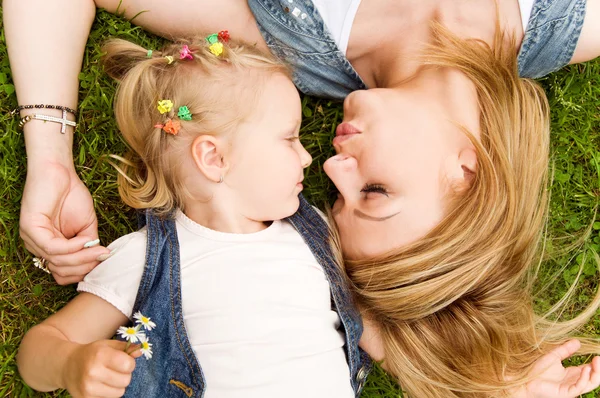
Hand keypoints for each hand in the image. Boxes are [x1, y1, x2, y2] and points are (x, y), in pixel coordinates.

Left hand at [20, 161, 108, 284]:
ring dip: (82, 258)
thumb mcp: (86, 227)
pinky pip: (53, 247)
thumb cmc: (72, 195)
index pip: (62, 274)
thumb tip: (97, 262)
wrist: (60, 171)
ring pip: (57, 261)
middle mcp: (36, 247)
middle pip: (61, 270)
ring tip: (100, 251)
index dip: (83, 272)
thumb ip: (88, 246)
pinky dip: (72, 247)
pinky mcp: (29, 228)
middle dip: (85, 266)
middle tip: (103, 257)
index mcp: (49, 248)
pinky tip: (85, 241)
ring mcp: (31, 239)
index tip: (102, 262)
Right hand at [63, 340, 140, 397]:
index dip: (129, 363)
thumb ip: (126, 348)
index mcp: (100, 354)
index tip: (122, 361)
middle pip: (126, 380)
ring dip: (117, 386)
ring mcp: (88, 387)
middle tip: (114, 370)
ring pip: (119, 392)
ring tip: (107, 378)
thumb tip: (140, 352)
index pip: (128, 365)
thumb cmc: (92, 353)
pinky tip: (100, 385)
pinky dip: (108, 393)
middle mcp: (93, 371)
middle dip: (124, 375)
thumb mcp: (107, 345)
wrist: (67, 366)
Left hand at [521, 340, 599, 397]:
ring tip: (597, 361)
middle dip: (598, 369)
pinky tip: (586, 369)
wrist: (525, 379)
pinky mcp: (565, 393)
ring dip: (595, 373)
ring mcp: (570, 389)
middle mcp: (573, 382)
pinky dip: (584, 379)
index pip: (589, 370)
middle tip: (599, 358)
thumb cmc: (537, 369)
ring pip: (589, 383)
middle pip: (593, 378)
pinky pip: (578, 387)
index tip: (598, 354)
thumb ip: (565, 350)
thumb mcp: (554, 356)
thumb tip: (578, 341)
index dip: (595, 363)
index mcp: (572, 374)